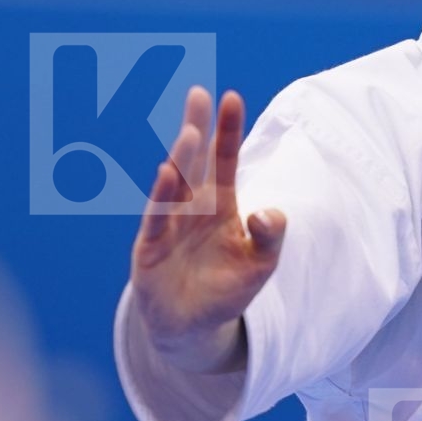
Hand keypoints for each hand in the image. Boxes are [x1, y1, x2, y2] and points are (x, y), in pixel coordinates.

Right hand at [128, 86, 285, 353]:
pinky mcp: (150, 247)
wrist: (192, 328)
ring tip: (191, 132)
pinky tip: (167, 173)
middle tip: (198, 93)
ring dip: (181, 159)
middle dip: (196, 127)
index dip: (227, 131)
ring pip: (175, 185)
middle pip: (194, 161)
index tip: (232, 98)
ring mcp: (169, 225)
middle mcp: (191, 208)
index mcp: (219, 205)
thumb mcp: (261, 264)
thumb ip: (270, 236)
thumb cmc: (227, 290)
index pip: (224, 161)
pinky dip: (162, 197)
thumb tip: (269, 212)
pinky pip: (157, 218)